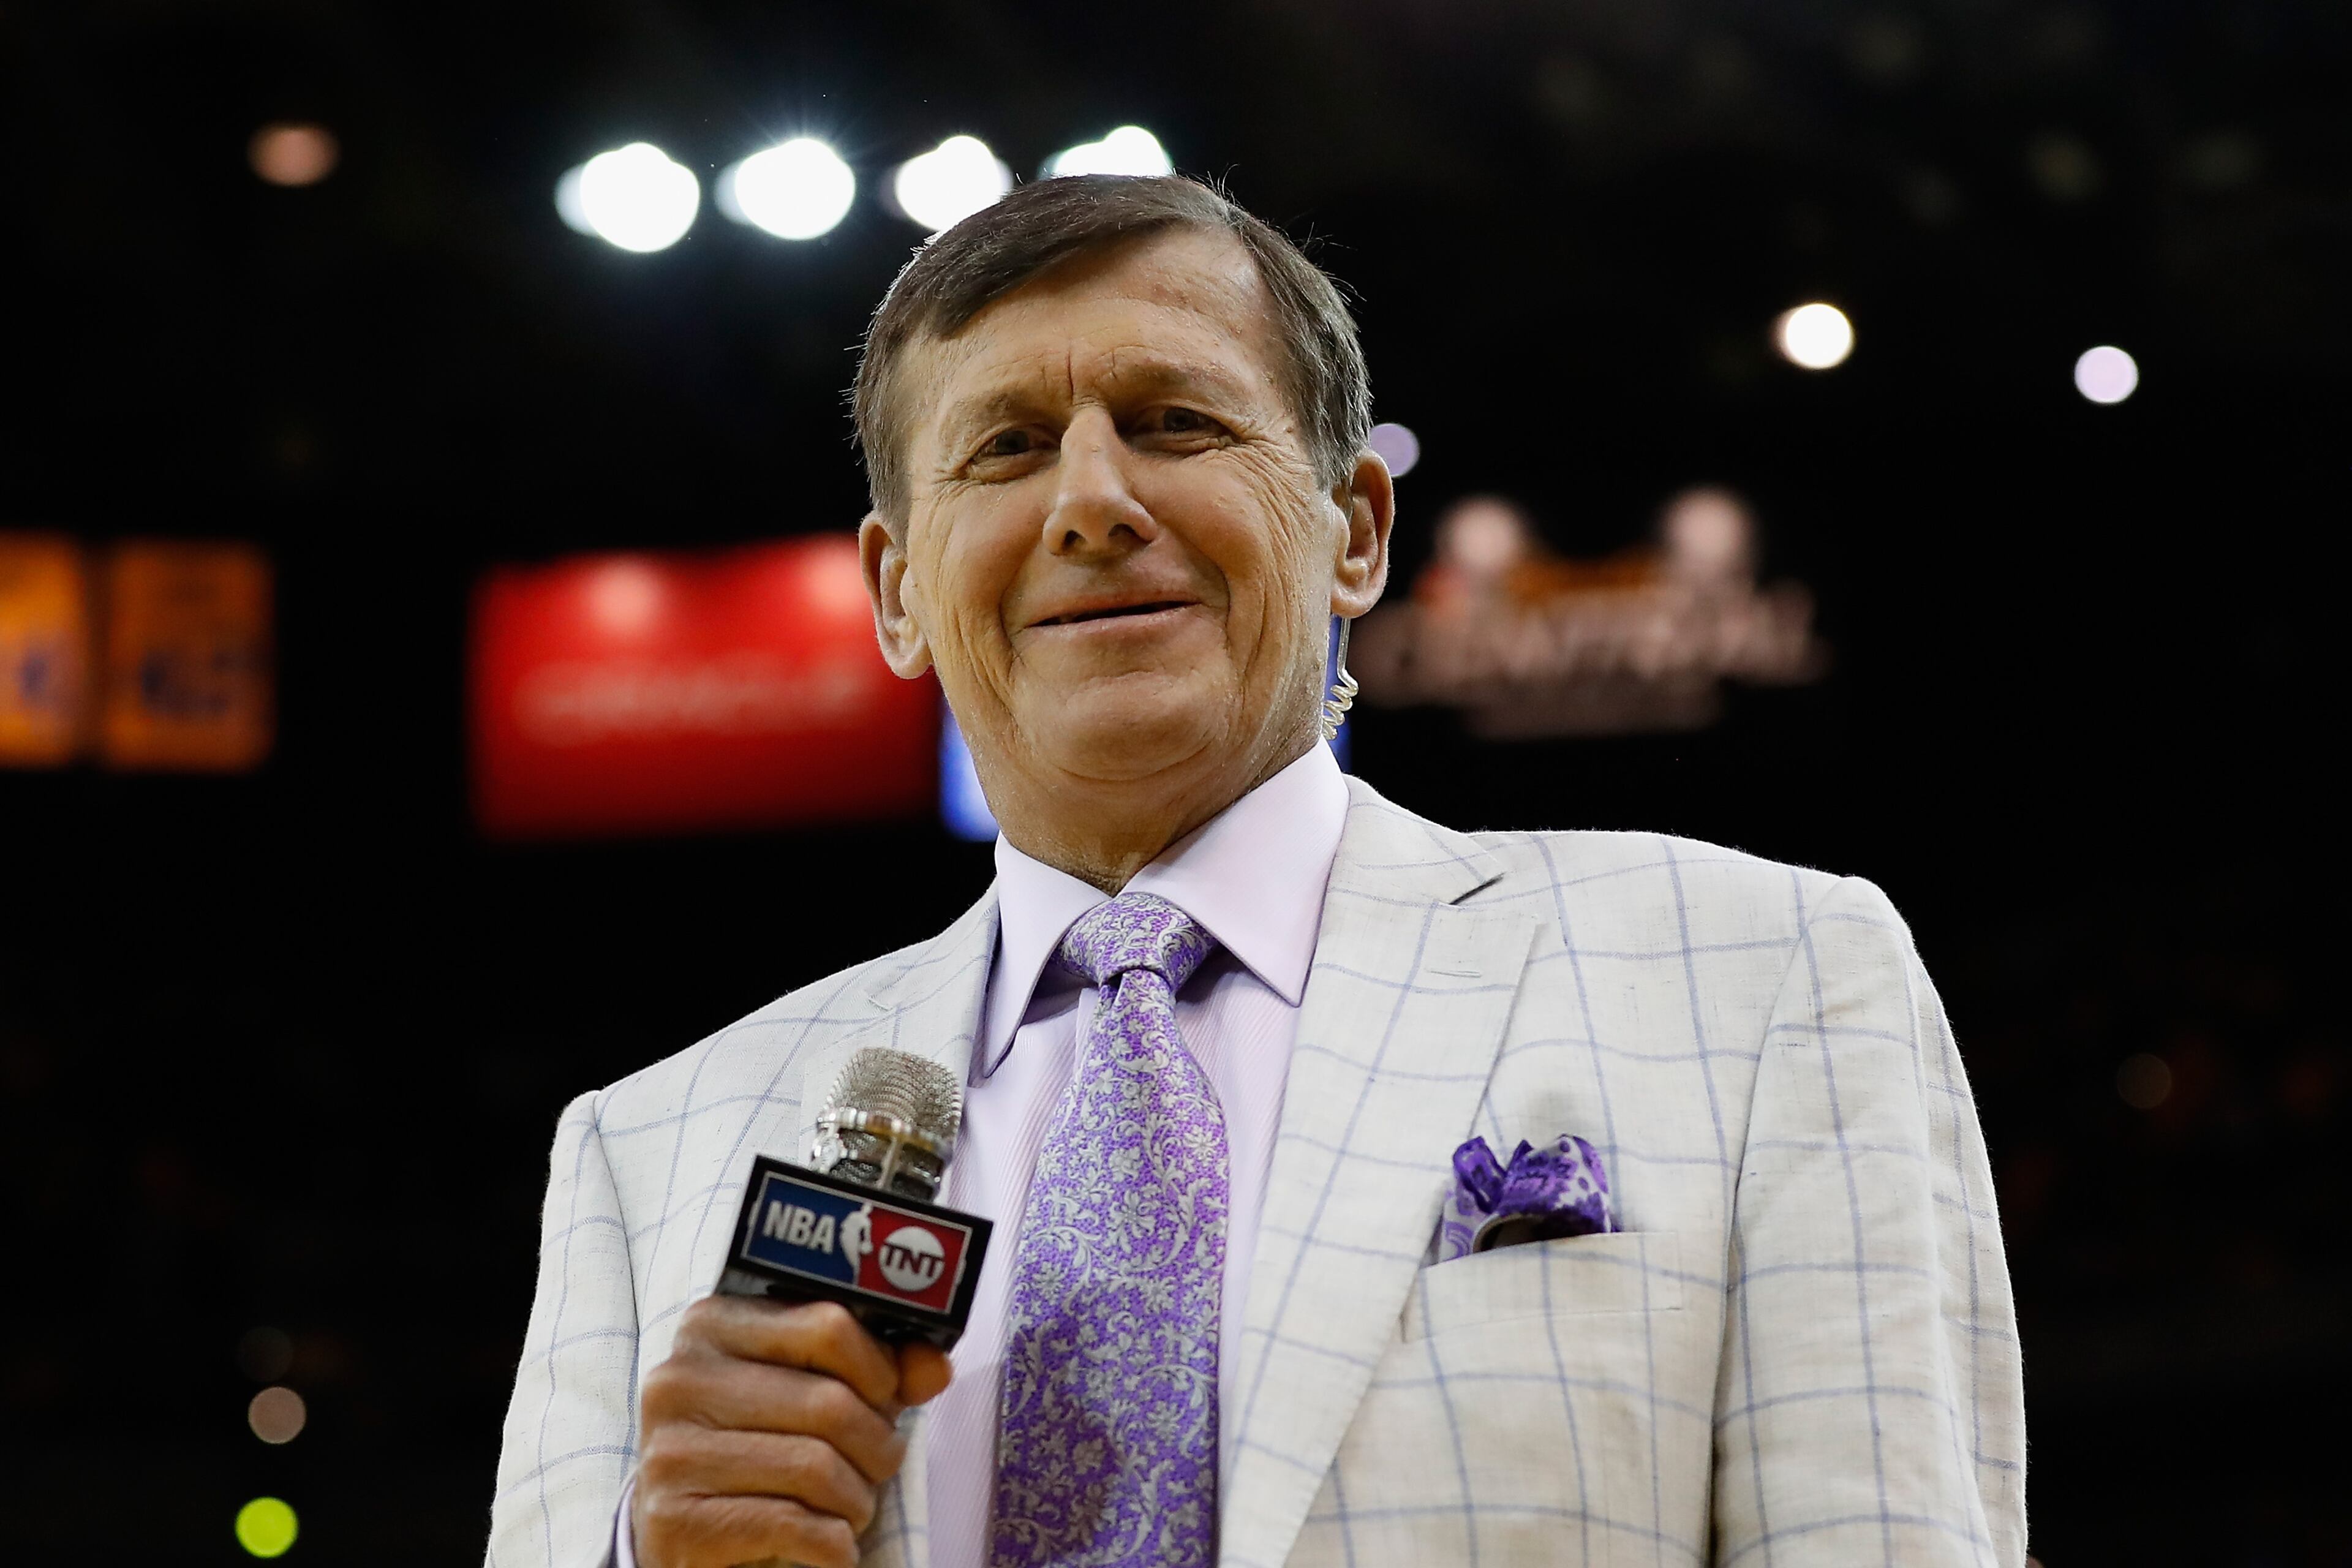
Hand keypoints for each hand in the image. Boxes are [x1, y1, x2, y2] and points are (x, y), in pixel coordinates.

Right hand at [632, 1297, 952, 1567]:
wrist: (683, 1531)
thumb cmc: (758, 1449)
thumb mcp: (812, 1393)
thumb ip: (878, 1371)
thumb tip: (936, 1366)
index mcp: (712, 1325)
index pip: (829, 1326)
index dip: (879, 1371)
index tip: (886, 1399)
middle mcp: (680, 1380)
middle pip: (830, 1402)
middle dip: (877, 1445)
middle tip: (879, 1466)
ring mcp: (670, 1451)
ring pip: (815, 1467)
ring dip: (857, 1500)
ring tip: (851, 1507)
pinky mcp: (675, 1520)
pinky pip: (792, 1525)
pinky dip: (833, 1543)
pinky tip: (831, 1545)